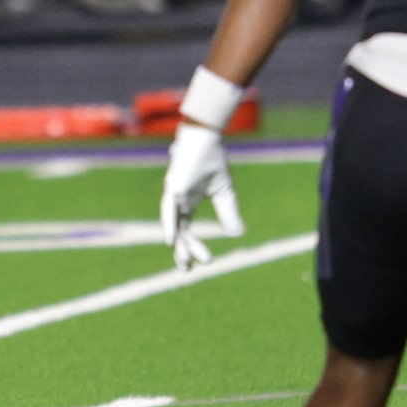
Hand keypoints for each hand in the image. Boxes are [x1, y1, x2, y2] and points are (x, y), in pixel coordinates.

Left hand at [160, 119, 241, 272]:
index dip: (191, 246)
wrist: (206, 137)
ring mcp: (173, 193)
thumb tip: (237, 235)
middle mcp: (176, 201)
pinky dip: (169, 224)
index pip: (185, 229)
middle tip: (186, 269)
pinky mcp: (174, 185)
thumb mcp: (223, 192)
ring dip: (178, 243)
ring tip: (182, 260)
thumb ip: (228, 212)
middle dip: (182, 251)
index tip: (206, 261)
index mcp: (187, 202)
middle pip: (176, 231)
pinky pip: (169, 208)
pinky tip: (171, 239)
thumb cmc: (211, 159)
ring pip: (171, 223)